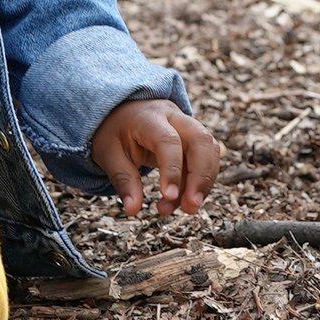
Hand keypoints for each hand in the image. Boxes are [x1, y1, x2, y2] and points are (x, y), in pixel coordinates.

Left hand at [89, 98, 220, 216]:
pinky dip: (202, 180)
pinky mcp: (195, 139)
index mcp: (149, 118)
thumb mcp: (109, 154)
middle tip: (190, 207)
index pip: (168, 141)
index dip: (172, 170)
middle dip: (200, 177)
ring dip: (204, 182)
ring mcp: (189, 126)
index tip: (169, 197)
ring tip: (186, 208)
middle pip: (200, 141)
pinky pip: (208, 158)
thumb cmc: (116, 130)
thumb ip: (123, 180)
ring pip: (210, 150)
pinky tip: (186, 197)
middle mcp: (174, 118)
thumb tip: (133, 210)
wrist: (125, 110)